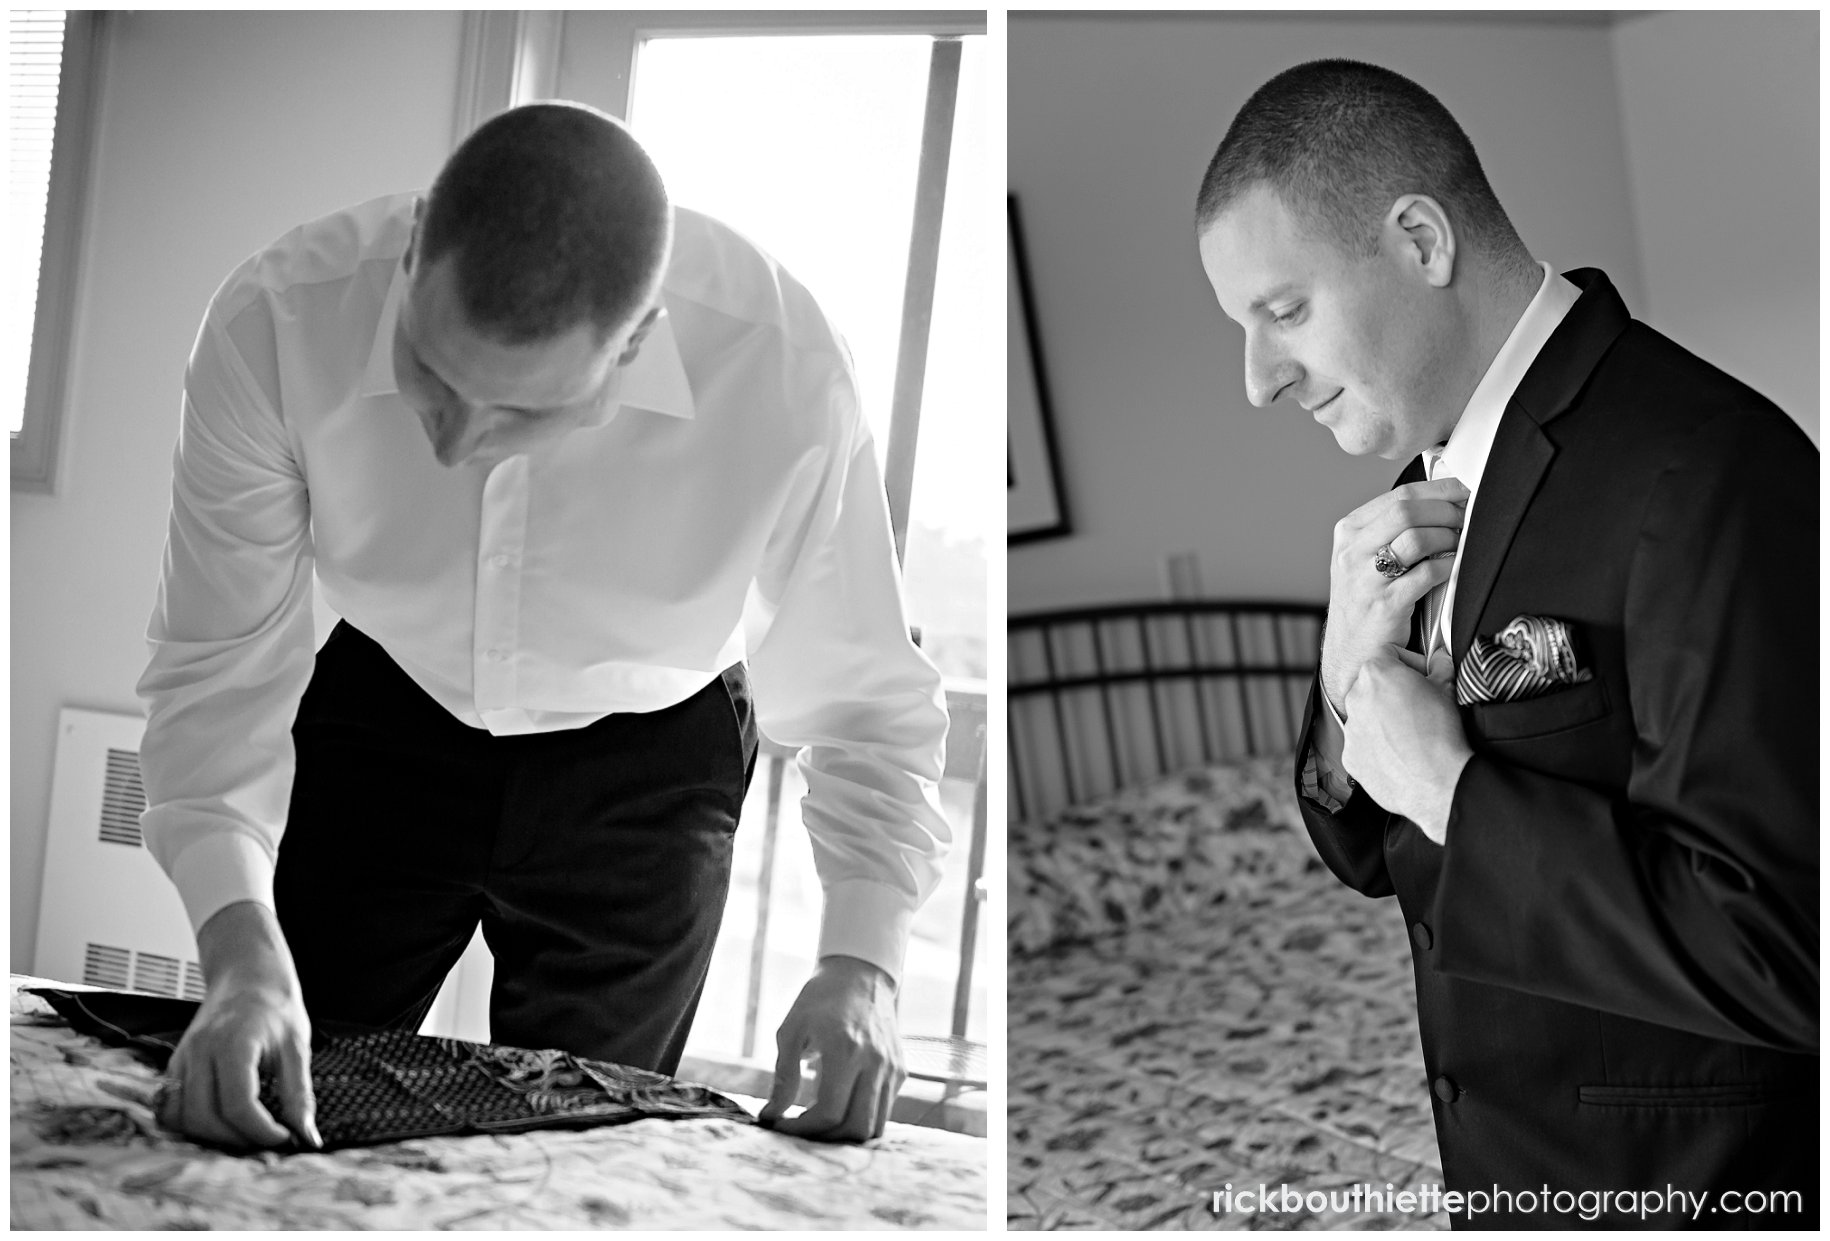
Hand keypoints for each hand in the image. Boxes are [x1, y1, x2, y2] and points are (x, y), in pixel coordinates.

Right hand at [156, 901, 320, 1149]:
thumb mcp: (298, 1048)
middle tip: (267, 1139)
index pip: (238, 1104)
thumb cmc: (276, 1008)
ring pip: (182, 1116)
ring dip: (211, 1136)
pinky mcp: (175, 1064)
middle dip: (237, 1138)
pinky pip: (171, 1106)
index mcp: (234, 1044)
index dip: (261, 1131)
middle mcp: (200, 1052)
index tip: (285, 1137)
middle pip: (205, 1116)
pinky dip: (191, 1124)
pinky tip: (220, 1123)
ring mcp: (182, 1058)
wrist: (248, 975)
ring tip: (245, 1133)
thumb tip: (308, 1138)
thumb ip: (299, 1095)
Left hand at [759, 955, 901, 1141]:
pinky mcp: (900, 1071)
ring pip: (875, 1126)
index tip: (779, 1125)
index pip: (829, 1112)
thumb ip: (784, 1076)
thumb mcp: (791, 1030)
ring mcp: (892, 1068)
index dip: (801, 1128)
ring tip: (819, 1124)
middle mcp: (875, 1062)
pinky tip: (839, 1107)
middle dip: (824, 1139)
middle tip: (800, 1129)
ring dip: (845, 1134)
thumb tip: (772, 1115)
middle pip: (855, 1128)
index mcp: (846, 1050)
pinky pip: (883, 1110)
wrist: (860, 974)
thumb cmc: (819, 1000)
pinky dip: (861, 1118)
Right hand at [1322, 477, 1469, 712]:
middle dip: (1446, 511)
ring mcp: (1365, 578)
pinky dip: (1448, 566)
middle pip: (1408, 511)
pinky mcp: (1384, 604)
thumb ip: (1391, 528)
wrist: (1353, 651)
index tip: (1464, 490)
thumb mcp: (1364, 556)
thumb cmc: (1366, 600)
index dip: (1440, 489)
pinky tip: (1454, 567)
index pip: (1400, 495)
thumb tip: (1444, 500)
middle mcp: (1352, 551)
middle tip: (1467, 517)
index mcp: (1348, 531)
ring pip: (1417, 538)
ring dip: (1448, 537)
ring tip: (1460, 543)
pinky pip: (1427, 574)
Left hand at [1341, 645, 1472, 843]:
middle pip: (1374, 685)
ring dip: (1384, 719)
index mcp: (1375, 673)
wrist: (1436, 780)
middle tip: (1418, 705)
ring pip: (1367, 715)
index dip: (1411, 662)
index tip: (1423, 676)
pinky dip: (1377, 746)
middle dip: (1394, 691)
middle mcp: (1355, 698)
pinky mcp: (1350, 756)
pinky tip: (1400, 753)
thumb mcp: (1447, 689)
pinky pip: (1362, 744)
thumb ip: (1440, 666)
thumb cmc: (1440, 733)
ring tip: (1411, 733)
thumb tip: (1440, 659)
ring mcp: (1350, 729)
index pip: (1389, 653)